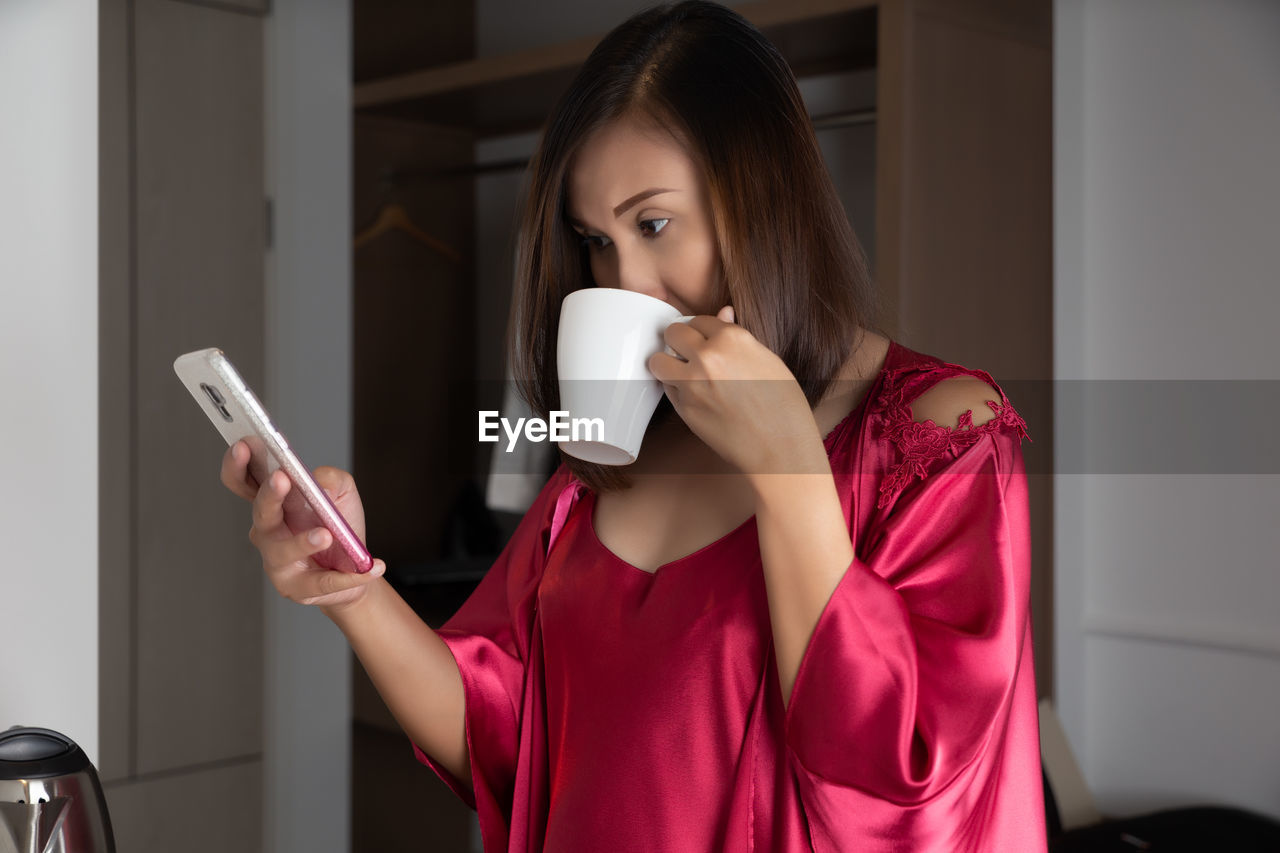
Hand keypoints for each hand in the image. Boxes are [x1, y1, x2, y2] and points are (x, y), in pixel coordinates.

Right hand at [220, 441, 385, 612]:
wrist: (355, 568)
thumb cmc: (339, 525)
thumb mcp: (342, 493)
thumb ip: (331, 479)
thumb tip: (319, 481)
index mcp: (273, 503)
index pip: (244, 481)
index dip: (237, 464)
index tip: (244, 444)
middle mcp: (268, 531)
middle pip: (260, 512)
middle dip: (269, 494)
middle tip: (282, 478)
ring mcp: (278, 561)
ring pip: (283, 550)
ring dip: (304, 541)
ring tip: (326, 534)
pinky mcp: (297, 588)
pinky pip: (322, 582)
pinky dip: (347, 576)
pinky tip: (370, 567)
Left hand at [646, 306, 825, 477]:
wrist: (779, 449)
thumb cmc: (783, 406)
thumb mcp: (769, 361)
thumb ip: (738, 336)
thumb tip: (723, 312)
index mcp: (732, 338)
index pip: (700, 319)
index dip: (702, 331)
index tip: (705, 340)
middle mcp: (708, 356)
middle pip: (673, 332)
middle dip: (679, 340)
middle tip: (689, 352)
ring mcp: (692, 383)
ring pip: (659, 360)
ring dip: (668, 363)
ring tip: (683, 372)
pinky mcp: (683, 408)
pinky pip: (667, 388)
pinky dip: (675, 388)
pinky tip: (695, 395)